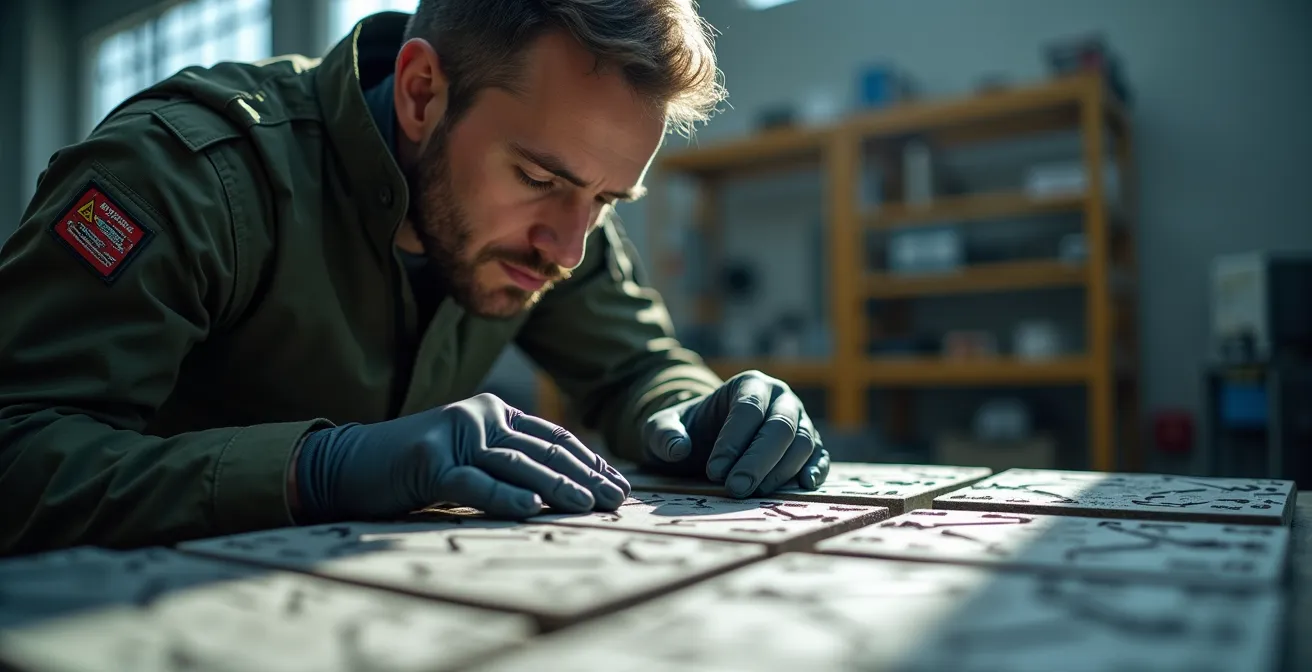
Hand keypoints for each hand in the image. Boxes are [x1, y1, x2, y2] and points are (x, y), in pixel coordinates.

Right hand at [293, 393, 630, 521]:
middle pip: (543, 450)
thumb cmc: (414, 469)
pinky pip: (474, 483)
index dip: (589, 461)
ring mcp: (455, 436)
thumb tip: (562, 489)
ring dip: (558, 486)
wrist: (348, 464)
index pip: (553, 438)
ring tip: (589, 504)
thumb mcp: (469, 459)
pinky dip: (504, 497)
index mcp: (494, 413)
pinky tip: (533, 509)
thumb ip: (507, 464)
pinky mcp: (429, 462)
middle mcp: (480, 417)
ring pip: (517, 465)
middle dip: (585, 476)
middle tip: (617, 499)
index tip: (617, 484)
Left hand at [640, 370, 829, 497]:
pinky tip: (803, 485)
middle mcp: (780, 398)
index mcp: (749, 384)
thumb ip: (664, 434)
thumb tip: (678, 449)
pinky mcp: (811, 445)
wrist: (708, 440)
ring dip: (780, 471)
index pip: (747, 409)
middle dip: (758, 460)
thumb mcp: (662, 427)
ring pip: (802, 442)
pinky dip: (815, 470)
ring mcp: (800, 420)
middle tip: (736, 489)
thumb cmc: (689, 430)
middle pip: (780, 426)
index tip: (714, 471)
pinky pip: (819, 455)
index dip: (733, 441)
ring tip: (754, 493)